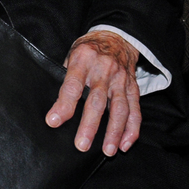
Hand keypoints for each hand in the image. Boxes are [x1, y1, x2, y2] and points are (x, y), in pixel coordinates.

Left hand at [45, 30, 140, 156]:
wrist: (115, 37)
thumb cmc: (87, 51)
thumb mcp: (71, 56)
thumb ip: (66, 78)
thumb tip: (55, 106)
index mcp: (82, 60)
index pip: (72, 85)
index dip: (63, 105)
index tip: (53, 121)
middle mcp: (104, 70)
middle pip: (97, 101)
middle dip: (90, 125)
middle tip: (81, 145)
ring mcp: (121, 79)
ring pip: (119, 108)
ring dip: (114, 132)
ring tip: (107, 151)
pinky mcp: (134, 87)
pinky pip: (135, 110)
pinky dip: (132, 129)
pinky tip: (124, 144)